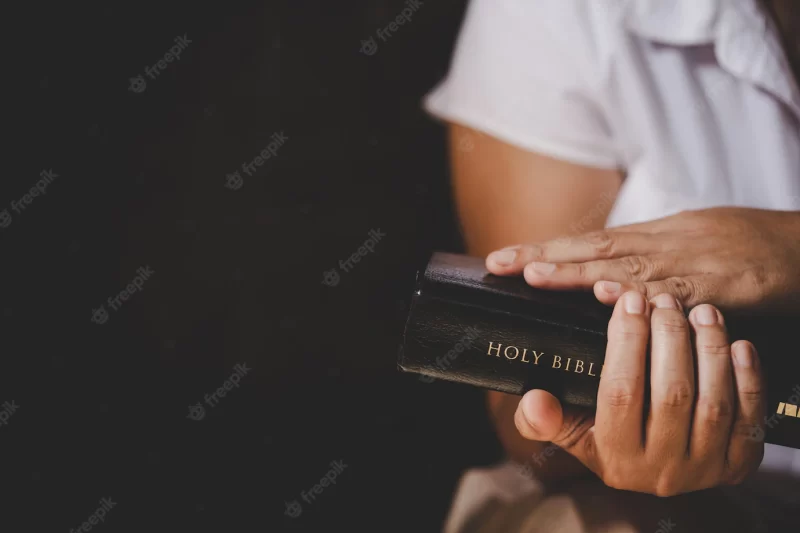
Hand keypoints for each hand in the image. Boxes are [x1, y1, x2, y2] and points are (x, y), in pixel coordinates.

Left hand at [486, 207, 799, 310]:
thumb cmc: (744, 243)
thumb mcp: (687, 242)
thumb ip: (645, 256)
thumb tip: (603, 274)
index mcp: (654, 236)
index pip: (588, 240)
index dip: (544, 249)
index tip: (502, 258)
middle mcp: (664, 245)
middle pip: (594, 248)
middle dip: (545, 257)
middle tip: (501, 264)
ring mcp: (690, 264)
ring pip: (625, 267)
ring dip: (578, 271)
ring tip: (537, 276)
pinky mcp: (719, 287)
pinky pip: (675, 294)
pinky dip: (641, 295)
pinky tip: (611, 298)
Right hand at [513, 292, 764, 495]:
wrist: (660, 476)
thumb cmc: (609, 441)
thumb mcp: (571, 433)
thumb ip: (544, 418)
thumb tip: (531, 400)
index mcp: (616, 458)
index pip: (621, 393)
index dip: (626, 342)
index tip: (629, 301)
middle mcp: (662, 470)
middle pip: (672, 394)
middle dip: (671, 337)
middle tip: (665, 300)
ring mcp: (705, 469)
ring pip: (714, 402)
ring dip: (710, 349)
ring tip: (700, 311)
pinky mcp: (739, 464)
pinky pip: (750, 418)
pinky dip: (748, 377)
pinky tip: (737, 343)